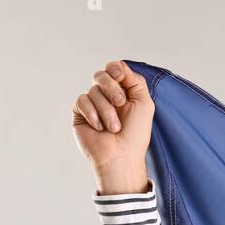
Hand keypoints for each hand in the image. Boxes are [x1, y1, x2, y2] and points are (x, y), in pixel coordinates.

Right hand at [71, 60, 153, 187]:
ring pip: (93, 91)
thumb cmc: (135, 136)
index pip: (114, 70)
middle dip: (111, 87)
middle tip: (120, 103)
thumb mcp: (144, 104)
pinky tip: (99, 128)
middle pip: (101, 75)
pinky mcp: (80, 114)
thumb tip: (120, 66)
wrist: (121, 157)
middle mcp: (107, 97)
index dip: (115, 69)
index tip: (119, 76)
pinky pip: (81, 101)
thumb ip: (135, 80)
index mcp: (123, 93)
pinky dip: (92, 113)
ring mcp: (93, 105)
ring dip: (106, 109)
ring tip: (114, 128)